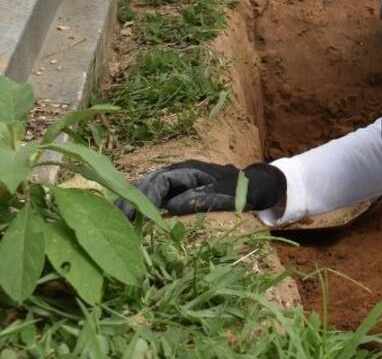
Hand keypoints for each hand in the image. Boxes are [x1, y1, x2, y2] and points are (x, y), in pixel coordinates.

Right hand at [121, 160, 285, 217]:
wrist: (258, 185)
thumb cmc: (244, 190)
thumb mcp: (227, 195)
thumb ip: (202, 198)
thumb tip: (169, 207)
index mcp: (187, 170)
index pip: (158, 182)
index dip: (142, 198)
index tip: (129, 215)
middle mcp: (178, 172)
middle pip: (147, 184)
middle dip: (129, 201)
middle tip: (114, 221)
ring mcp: (176, 181)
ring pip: (148, 190)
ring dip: (131, 204)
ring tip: (114, 221)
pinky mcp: (177, 191)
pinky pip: (154, 198)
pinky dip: (141, 207)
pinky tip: (129, 220)